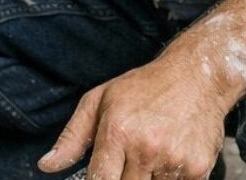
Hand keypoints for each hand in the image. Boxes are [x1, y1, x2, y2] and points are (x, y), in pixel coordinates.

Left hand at [39, 58, 227, 179]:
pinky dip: (171, 178)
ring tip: (153, 151)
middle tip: (130, 158)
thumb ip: (73, 137)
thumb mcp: (101, 100)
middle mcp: (146, 147)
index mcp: (117, 131)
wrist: (199, 76)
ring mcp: (174, 160)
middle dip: (124, 178)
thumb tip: (46, 166)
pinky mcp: (198, 169)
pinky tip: (172, 154)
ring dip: (149, 178)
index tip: (102, 177)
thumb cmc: (145, 87)